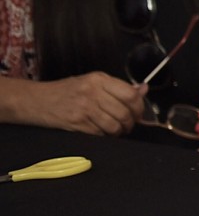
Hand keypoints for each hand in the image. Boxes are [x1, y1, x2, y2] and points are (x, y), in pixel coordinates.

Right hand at [31, 73, 145, 135]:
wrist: (37, 100)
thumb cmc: (67, 90)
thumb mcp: (92, 82)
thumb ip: (118, 87)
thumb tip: (143, 89)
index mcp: (99, 79)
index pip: (131, 94)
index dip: (139, 106)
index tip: (138, 112)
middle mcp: (93, 92)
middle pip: (125, 112)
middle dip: (131, 122)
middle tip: (129, 124)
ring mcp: (84, 109)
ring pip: (115, 125)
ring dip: (120, 131)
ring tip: (117, 129)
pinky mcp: (77, 124)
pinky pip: (101, 133)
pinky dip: (106, 136)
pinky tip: (104, 132)